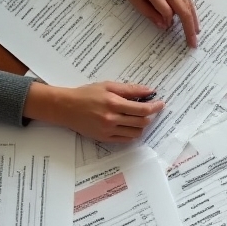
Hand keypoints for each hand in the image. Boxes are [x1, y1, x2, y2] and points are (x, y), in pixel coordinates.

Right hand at [23, 80, 163, 141]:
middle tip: (151, 109)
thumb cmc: (86, 94)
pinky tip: (131, 125)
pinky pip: (126, 139)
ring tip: (139, 117)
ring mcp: (108, 130)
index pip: (142, 109)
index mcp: (113, 103)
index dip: (155, 107)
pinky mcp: (105, 138)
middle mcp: (112, 118)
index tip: (161, 104)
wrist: (66, 107)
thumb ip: (129, 89)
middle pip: (142, 122)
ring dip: (142, 125)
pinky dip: (133, 133)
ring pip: (136, 132)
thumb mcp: (108, 86)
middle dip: (150, 116)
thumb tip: (149, 90)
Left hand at [100, 0, 198, 46]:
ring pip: (189, 5)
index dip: (167, 22)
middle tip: (193, 43)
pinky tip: (193, 19)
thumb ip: (150, 14)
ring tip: (196, 32)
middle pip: (184, 11)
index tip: (165, 26)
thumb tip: (164, 25)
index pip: (167, 13)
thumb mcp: (135, 0)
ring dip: (194, 21)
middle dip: (189, 29)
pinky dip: (191, 10)